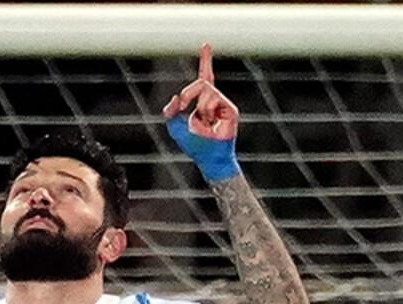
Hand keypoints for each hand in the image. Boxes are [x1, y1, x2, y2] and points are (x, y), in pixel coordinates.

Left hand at [162, 43, 240, 181]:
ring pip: (206, 89)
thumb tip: (177, 97)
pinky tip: (210, 123)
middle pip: (201, 82)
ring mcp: (224, 104)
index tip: (206, 45)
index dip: (205, 61)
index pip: (205, 77)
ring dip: (198, 106)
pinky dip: (205, 110)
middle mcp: (216, 100)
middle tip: (183, 107)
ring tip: (202, 122)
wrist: (209, 159)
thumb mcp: (174, 126)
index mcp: (204, 102)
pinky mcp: (231, 110)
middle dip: (188, 93)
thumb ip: (171, 110)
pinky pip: (213, 98)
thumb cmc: (193, 145)